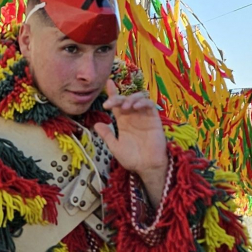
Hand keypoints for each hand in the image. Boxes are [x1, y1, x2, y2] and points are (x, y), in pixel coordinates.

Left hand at [94, 80, 168, 207]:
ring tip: (123, 107)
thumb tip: (96, 124)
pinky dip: (143, 103)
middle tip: (110, 103)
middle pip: (126, 100)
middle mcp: (133, 117)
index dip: (113, 93)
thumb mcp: (115, 146)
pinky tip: (136, 107)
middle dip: (117, 98)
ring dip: (130, 99)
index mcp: (123, 122)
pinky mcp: (154, 119)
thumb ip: (107, 135)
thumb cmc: (132, 158)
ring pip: (139, 99)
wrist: (146, 167)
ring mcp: (144, 117)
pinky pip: (150, 106)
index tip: (108, 84)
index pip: (117, 104)